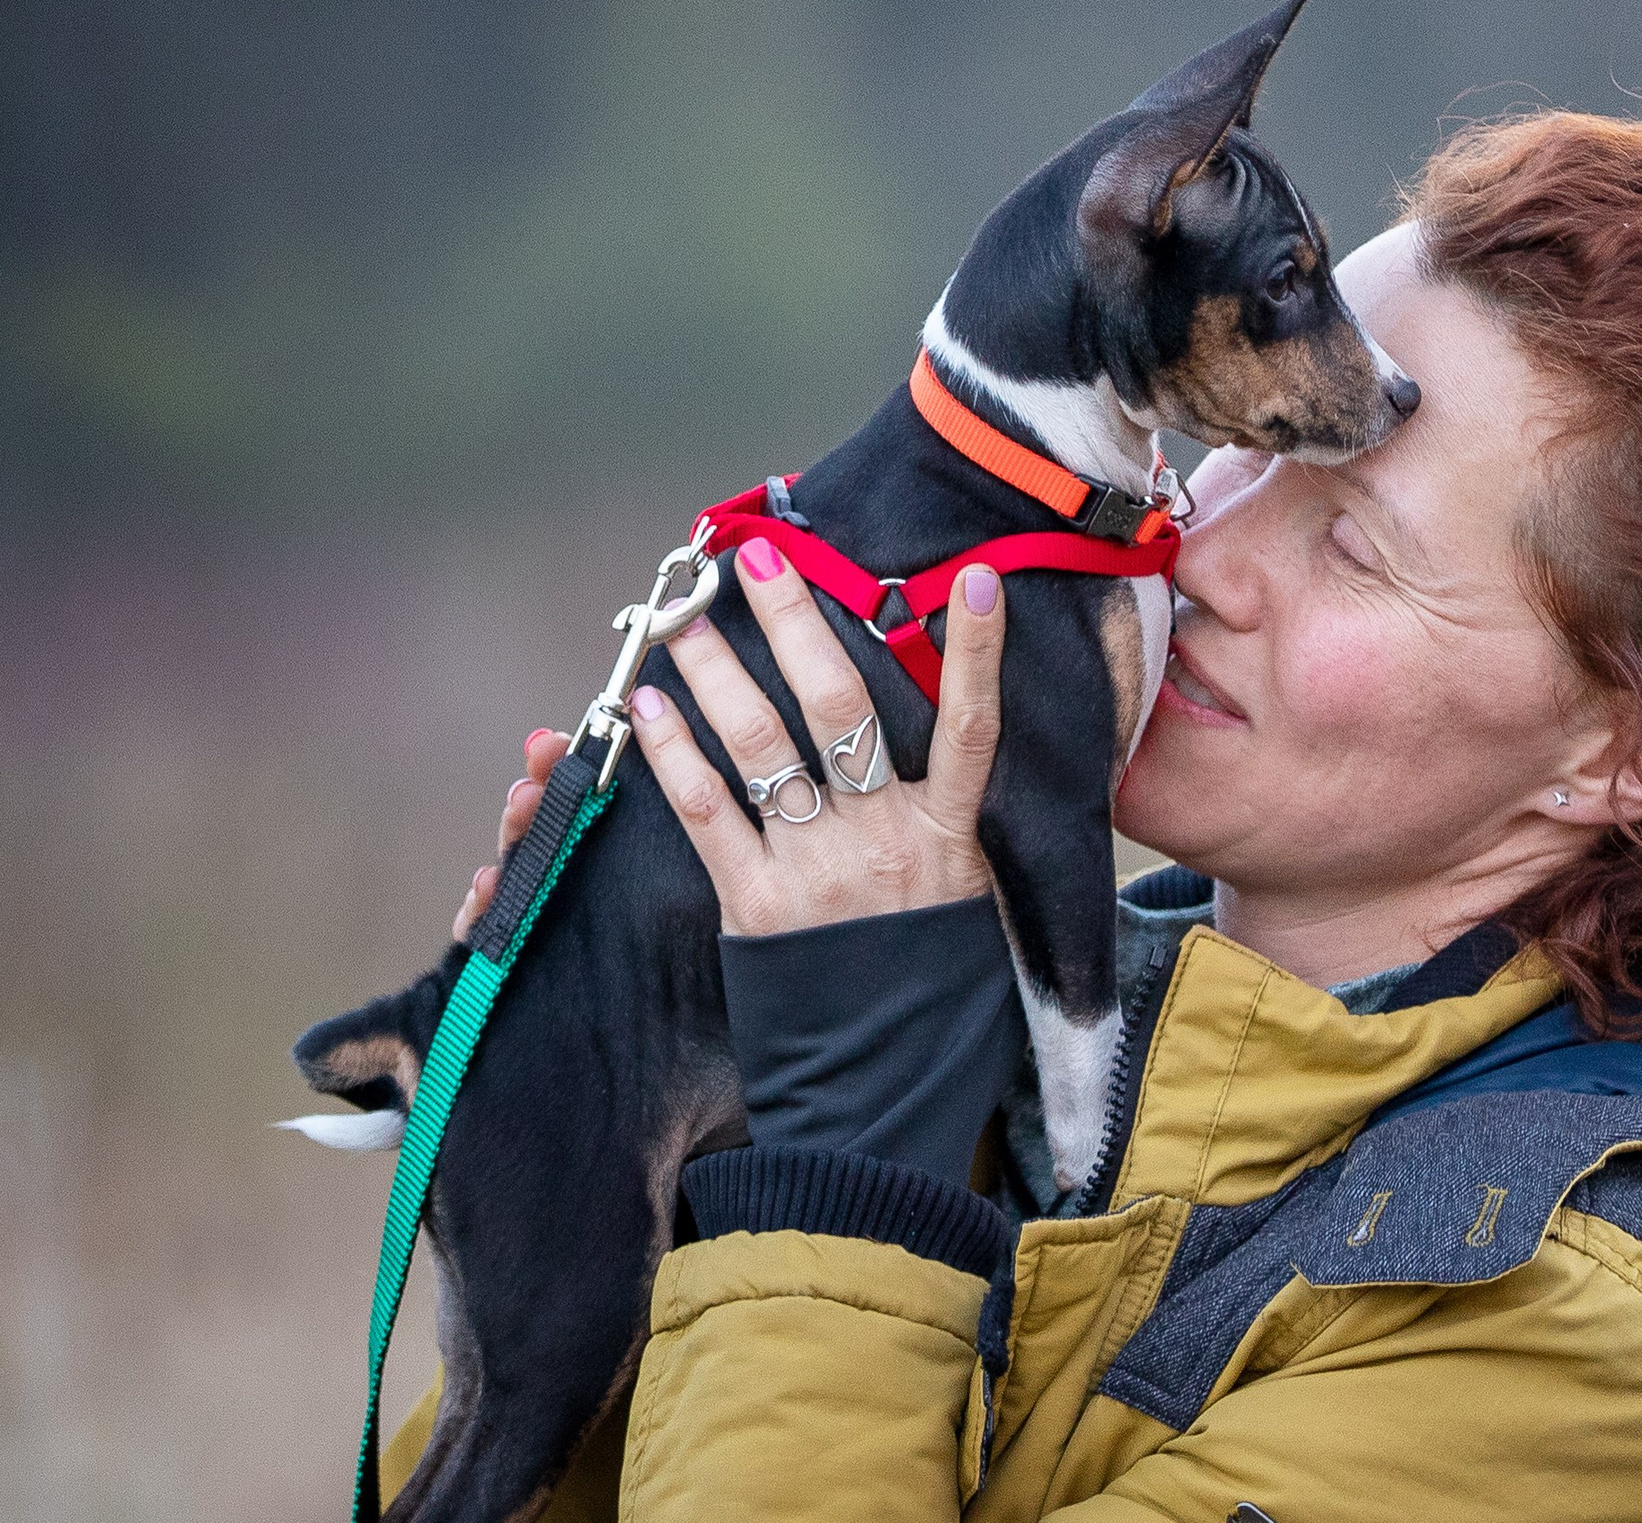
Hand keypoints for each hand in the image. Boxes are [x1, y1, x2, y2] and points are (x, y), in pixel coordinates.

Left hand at [454, 544, 1006, 940]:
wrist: (886, 1092)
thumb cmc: (934, 990)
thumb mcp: (972, 898)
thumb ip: (951, 821)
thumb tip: (952, 741)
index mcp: (951, 841)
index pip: (972, 728)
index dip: (978, 653)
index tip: (978, 579)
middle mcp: (886, 844)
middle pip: (843, 709)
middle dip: (797, 624)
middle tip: (759, 561)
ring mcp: (818, 874)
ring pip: (765, 748)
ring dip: (718, 673)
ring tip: (682, 620)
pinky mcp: (756, 909)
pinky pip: (710, 812)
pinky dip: (675, 754)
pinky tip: (651, 709)